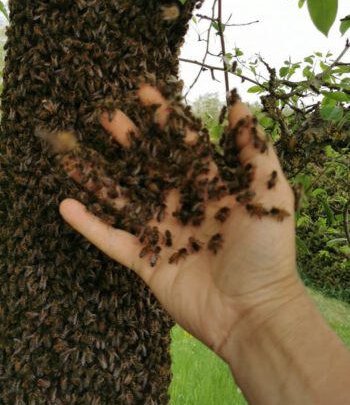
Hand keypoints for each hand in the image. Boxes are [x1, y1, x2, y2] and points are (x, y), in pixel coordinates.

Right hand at [59, 85, 300, 363]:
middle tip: (106, 116)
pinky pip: (112, 239)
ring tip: (76, 153)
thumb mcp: (270, 193)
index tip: (145, 92)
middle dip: (129, 140)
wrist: (253, 312)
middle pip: (150, 166)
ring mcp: (164, 233)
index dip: (165, 119)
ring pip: (125, 199)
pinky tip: (66, 205)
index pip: (183, 144)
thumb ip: (254, 149)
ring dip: (101, 178)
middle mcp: (185, 205)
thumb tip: (241, 105)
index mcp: (212, 187)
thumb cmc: (266, 252)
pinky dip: (89, 224)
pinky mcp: (147, 262)